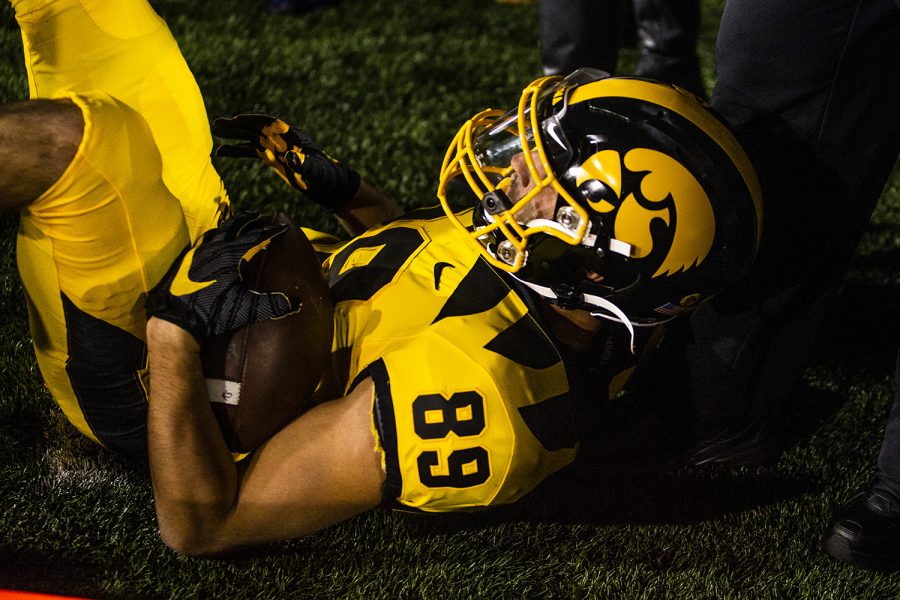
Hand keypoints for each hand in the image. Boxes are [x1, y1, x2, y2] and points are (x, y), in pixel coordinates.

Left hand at [146, 212, 300, 340]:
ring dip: (230, 225)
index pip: (255, 237)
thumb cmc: (212, 313)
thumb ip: (271, 305)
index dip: (270, 231)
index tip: (281, 226)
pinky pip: (203, 240)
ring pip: (217, 231)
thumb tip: (295, 303)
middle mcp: (214, 249)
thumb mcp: (245, 309)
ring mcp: (198, 253)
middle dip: (248, 219)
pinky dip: (214, 235)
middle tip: (258, 215)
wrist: (176, 319)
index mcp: (231, 256)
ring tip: (236, 222)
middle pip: (235, 226)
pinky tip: (213, 240)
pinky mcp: (187, 260)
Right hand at [211, 114, 360, 212]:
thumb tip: (289, 157)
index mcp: (292, 135)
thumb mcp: (315, 170)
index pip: (270, 122)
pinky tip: (220, 152)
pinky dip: (236, 151)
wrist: (328, 185)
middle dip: (237, 125)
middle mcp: (281, 138)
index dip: (253, 119)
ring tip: (214, 131)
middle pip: (256, 127)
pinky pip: (250, 151)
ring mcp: (275, 147)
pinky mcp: (271, 157)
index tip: (237, 119)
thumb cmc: (325, 176)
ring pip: (250, 136)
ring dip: (233, 134)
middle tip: (217, 123)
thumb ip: (303, 163)